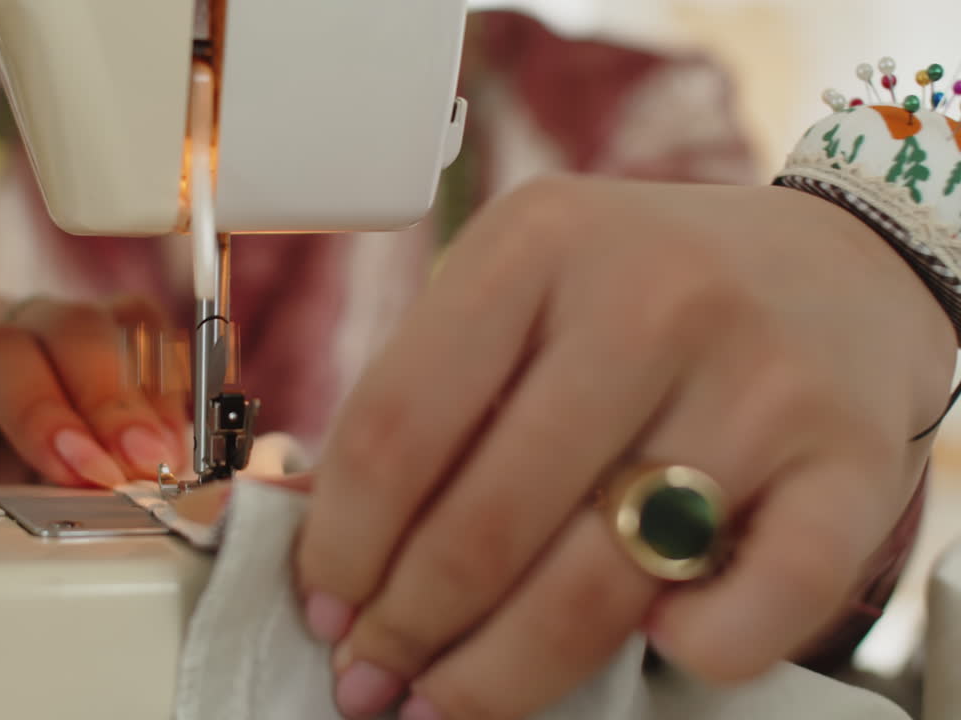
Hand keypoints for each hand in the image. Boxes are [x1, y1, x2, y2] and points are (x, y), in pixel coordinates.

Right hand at [0, 274, 185, 486]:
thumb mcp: (68, 481)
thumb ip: (141, 462)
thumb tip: (242, 470)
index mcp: (68, 357)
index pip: (133, 335)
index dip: (164, 386)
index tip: (183, 453)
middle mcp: (5, 338)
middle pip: (74, 328)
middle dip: (116, 398)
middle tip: (140, 464)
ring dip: (35, 397)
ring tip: (66, 460)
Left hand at [295, 177, 955, 718]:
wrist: (835, 267)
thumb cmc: (649, 290)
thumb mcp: (526, 288)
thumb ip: (437, 391)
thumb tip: (335, 545)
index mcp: (538, 242)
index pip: (398, 422)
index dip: (343, 540)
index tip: (325, 603)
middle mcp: (651, 300)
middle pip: (487, 517)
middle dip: (409, 627)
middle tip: (373, 676)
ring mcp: (757, 381)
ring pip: (599, 581)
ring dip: (504, 673)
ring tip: (451, 701)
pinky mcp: (849, 461)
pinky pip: (759, 605)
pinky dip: (694, 652)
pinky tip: (652, 649)